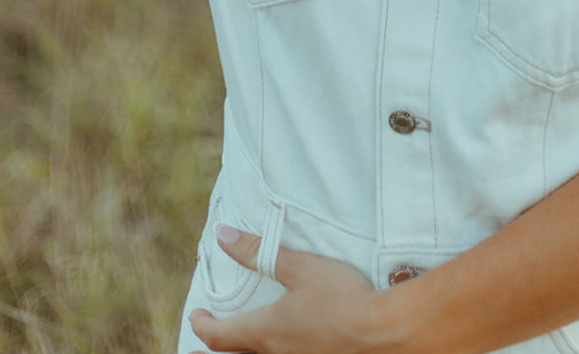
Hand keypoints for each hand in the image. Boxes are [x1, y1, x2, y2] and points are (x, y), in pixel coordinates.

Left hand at [188, 225, 381, 353]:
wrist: (381, 333)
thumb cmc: (340, 297)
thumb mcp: (299, 268)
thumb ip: (259, 253)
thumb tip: (223, 236)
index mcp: (265, 332)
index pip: (219, 336)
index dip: (202, 325)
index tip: (196, 314)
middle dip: (214, 350)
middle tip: (200, 344)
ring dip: (244, 352)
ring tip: (242, 343)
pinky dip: (271, 353)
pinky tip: (283, 344)